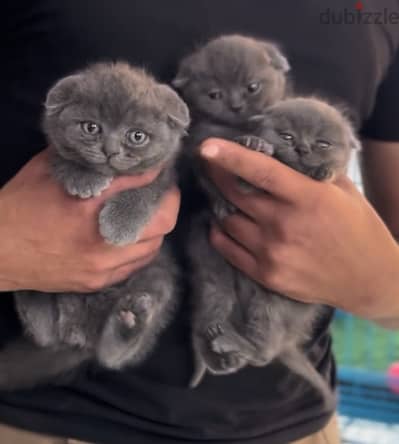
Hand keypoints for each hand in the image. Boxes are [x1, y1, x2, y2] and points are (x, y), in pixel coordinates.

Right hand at [0, 150, 179, 292]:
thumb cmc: (18, 206)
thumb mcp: (45, 171)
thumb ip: (82, 159)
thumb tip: (109, 150)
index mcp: (86, 204)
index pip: (139, 182)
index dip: (156, 172)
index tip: (161, 167)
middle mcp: (100, 237)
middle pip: (161, 220)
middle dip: (169, 202)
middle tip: (165, 192)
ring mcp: (101, 264)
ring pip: (154, 246)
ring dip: (158, 228)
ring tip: (151, 214)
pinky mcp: (98, 281)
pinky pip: (136, 265)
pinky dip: (142, 248)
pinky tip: (136, 238)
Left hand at [200, 138, 398, 325]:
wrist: (368, 280)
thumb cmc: (358, 229)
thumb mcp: (344, 190)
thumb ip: (311, 171)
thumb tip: (279, 151)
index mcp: (307, 198)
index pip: (260, 171)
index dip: (230, 156)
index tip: (206, 146)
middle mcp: (285, 225)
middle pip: (235, 194)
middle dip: (217, 175)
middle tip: (210, 165)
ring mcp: (272, 253)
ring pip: (226, 220)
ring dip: (219, 204)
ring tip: (221, 194)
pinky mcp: (265, 274)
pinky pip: (226, 248)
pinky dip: (219, 231)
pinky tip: (223, 222)